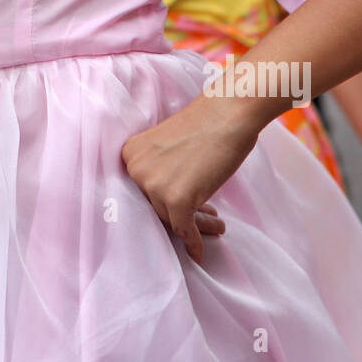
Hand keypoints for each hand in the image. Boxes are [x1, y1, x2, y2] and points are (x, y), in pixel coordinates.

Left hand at [121, 93, 259, 264]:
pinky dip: (194, 242)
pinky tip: (201, 250)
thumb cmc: (208, 125)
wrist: (230, 111)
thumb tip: (166, 208)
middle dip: (181, 215)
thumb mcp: (169, 148)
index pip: (142, 190)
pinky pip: (183, 229)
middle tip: (207, 217)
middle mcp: (135, 169)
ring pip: (171, 219)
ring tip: (217, 224)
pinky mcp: (176, 199)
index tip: (179, 216)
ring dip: (195, 226)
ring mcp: (153, 184)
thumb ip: (161, 172)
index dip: (163, 204)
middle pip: (155, 206)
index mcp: (131, 153)